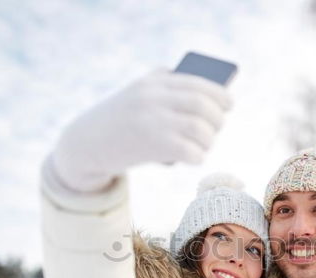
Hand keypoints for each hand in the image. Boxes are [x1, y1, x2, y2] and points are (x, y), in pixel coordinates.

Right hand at [52, 69, 231, 191]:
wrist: (86, 144)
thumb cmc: (120, 121)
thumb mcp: (138, 94)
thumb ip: (166, 87)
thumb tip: (209, 96)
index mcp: (154, 82)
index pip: (198, 83)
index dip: (220, 95)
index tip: (229, 104)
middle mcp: (154, 98)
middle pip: (203, 105)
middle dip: (217, 119)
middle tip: (215, 128)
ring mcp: (153, 121)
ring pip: (200, 129)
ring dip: (208, 140)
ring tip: (202, 145)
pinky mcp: (152, 145)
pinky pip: (191, 151)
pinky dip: (198, 156)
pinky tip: (194, 158)